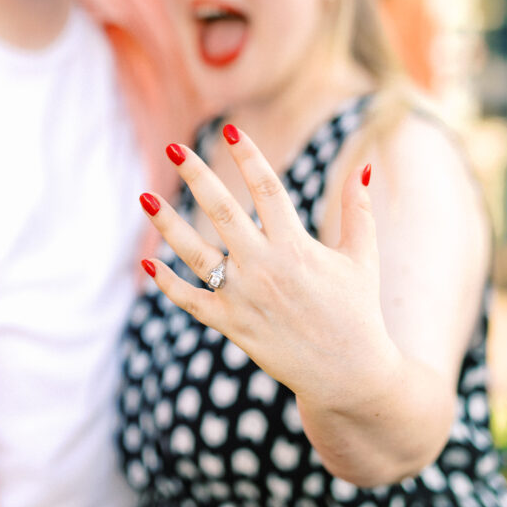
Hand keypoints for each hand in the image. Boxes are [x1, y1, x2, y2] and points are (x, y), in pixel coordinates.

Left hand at [139, 125, 392, 411]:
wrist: (348, 376)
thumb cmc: (357, 311)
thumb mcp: (363, 256)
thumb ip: (359, 210)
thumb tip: (363, 165)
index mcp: (297, 246)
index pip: (267, 189)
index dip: (248, 156)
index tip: (230, 130)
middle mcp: (265, 267)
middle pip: (222, 211)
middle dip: (196, 175)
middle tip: (174, 147)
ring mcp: (244, 297)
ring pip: (196, 253)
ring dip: (168, 224)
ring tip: (144, 197)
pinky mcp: (231, 324)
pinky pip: (191, 301)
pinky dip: (168, 284)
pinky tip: (148, 262)